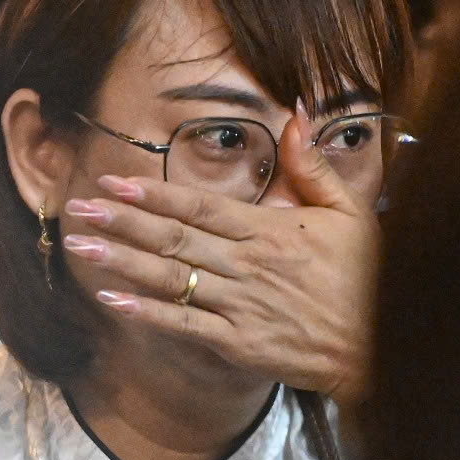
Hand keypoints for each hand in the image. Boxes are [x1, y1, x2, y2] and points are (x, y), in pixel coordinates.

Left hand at [60, 109, 376, 399]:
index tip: (116, 180)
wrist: (380, 349)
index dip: (154, 192)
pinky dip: (146, 312)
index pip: (200, 206)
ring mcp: (239, 305)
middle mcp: (246, 265)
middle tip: (78, 207)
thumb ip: (314, 164)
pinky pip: (184, 324)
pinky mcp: (238, 343)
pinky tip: (112, 300)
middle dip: (123, 220)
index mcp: (269, 231)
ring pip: (170, 278)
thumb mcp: (351, 212)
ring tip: (81, 245)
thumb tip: (295, 110)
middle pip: (174, 237)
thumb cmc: (368, 280)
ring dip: (122, 260)